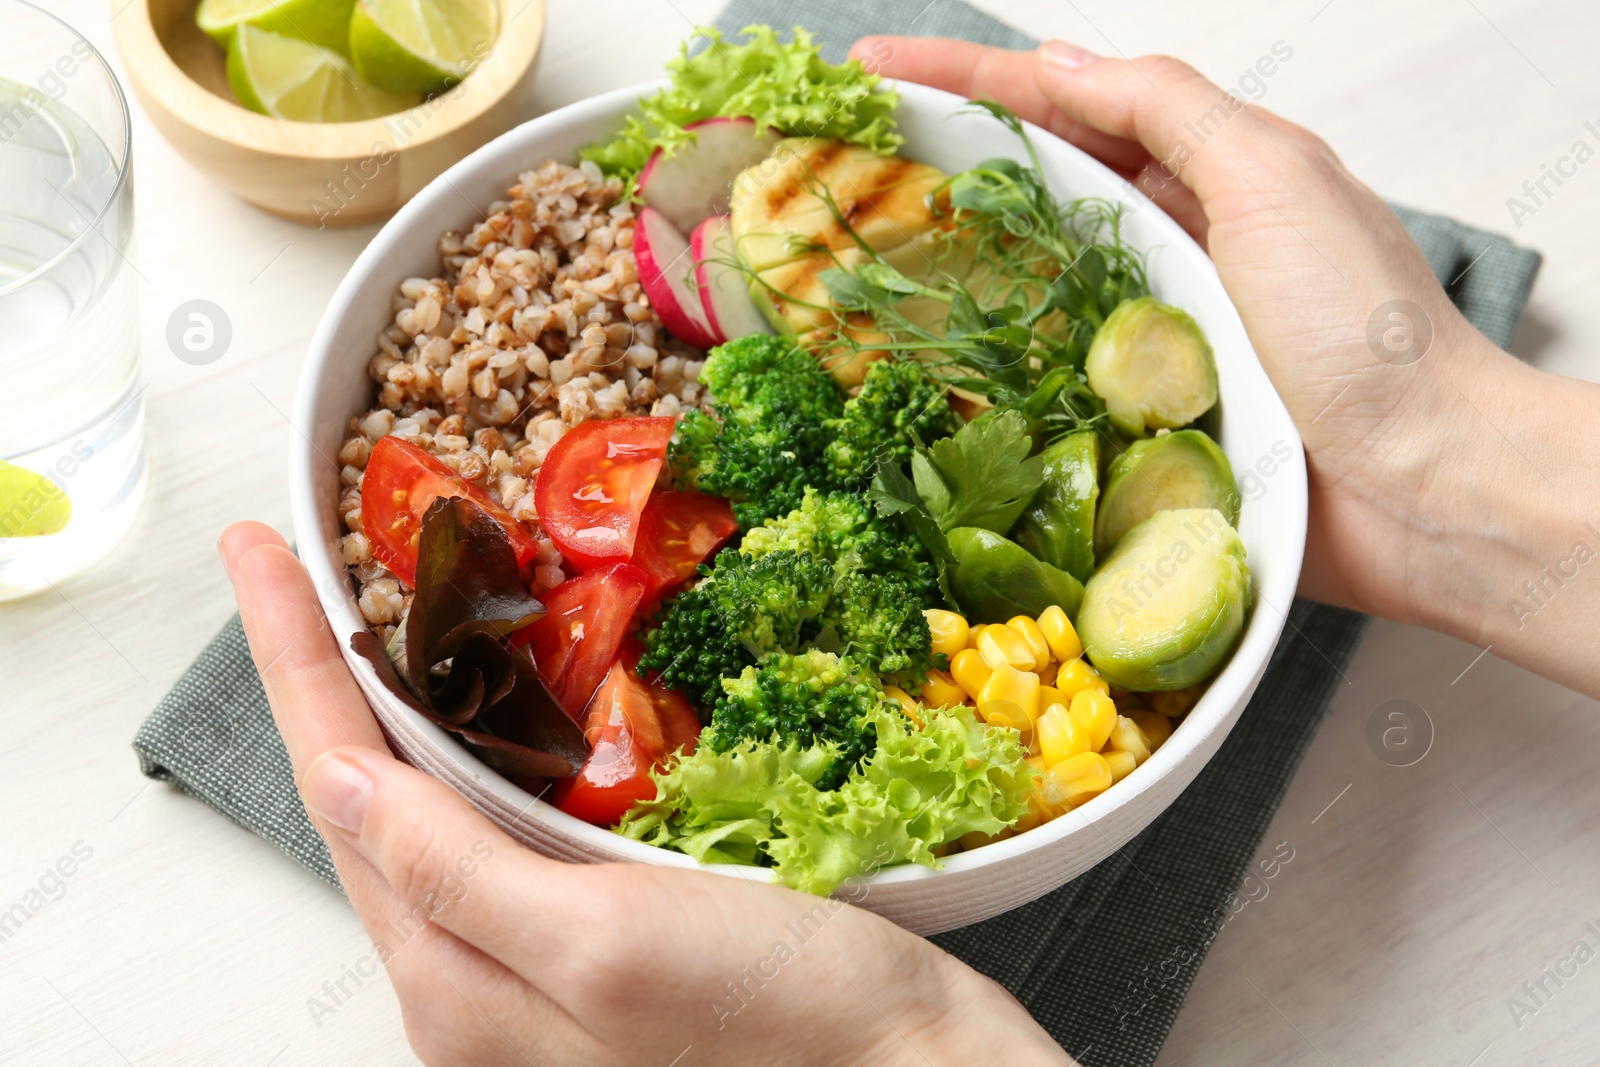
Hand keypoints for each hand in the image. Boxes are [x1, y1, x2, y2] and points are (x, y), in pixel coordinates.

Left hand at [219, 521, 1070, 1065]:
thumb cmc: (780, 1021)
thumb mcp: (605, 944)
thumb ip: (460, 875)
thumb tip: (344, 782)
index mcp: (456, 984)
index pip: (342, 789)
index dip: (292, 659)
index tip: (259, 554)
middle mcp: (474, 980)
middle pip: (365, 800)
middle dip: (319, 675)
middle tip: (291, 567)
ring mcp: (530, 964)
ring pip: (424, 813)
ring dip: (381, 707)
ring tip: (354, 615)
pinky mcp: (591, 940)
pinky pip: (492, 833)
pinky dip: (463, 751)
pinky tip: (475, 707)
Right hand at [853, 38, 1599, 695]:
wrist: (1423, 485)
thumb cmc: (1364, 329)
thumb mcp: (1273, 177)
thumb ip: (1171, 112)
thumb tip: (1057, 65)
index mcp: (1203, 175)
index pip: (1062, 105)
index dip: (965, 78)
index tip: (871, 67)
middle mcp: (1169, 250)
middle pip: (1032, 188)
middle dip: (938, 164)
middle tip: (841, 160)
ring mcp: (1148, 339)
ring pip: (1027, 285)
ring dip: (947, 264)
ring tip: (856, 254)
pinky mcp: (1137, 424)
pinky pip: (1040, 383)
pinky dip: (982, 371)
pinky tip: (922, 372)